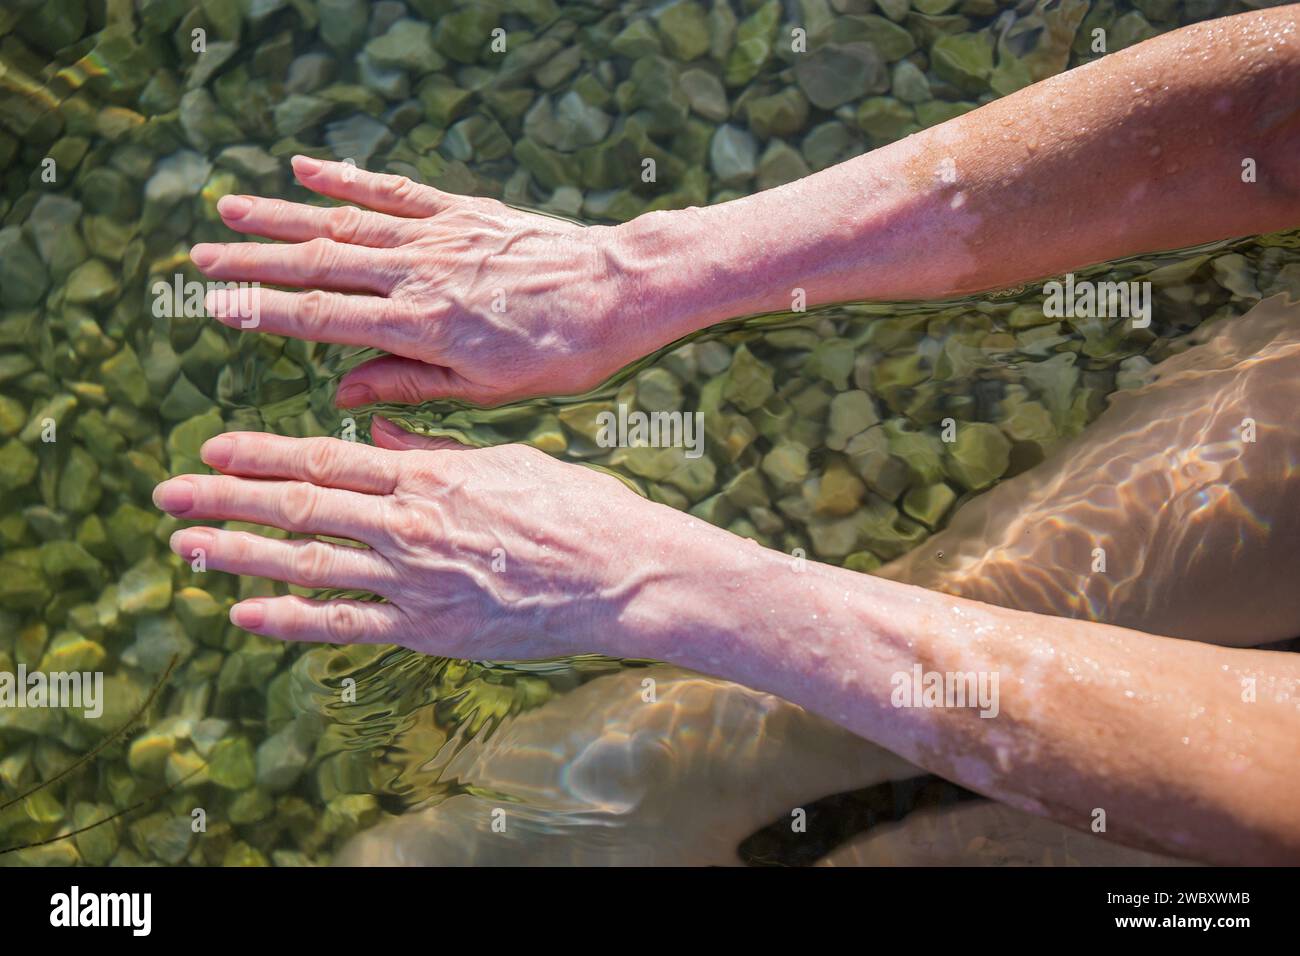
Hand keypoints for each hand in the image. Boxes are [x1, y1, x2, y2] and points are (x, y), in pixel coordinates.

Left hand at [153, 417, 658, 658]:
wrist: (623, 573)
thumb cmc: (575, 509)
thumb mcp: (506, 457)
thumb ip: (432, 444)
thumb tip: (373, 424)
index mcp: (429, 474)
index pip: (327, 458)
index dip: (262, 454)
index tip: (213, 448)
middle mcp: (411, 523)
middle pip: (300, 507)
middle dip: (227, 499)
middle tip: (170, 494)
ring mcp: (416, 580)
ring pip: (309, 563)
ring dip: (240, 553)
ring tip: (188, 546)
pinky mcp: (430, 628)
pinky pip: (346, 625)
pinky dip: (291, 618)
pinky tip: (246, 611)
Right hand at [192, 156, 642, 406]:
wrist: (620, 291)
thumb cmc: (563, 353)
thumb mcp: (490, 391)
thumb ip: (412, 386)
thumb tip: (344, 391)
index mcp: (422, 328)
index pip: (324, 319)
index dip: (264, 312)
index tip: (216, 307)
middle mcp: (420, 274)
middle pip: (319, 265)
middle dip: (254, 261)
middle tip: (200, 258)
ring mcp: (439, 236)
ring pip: (345, 223)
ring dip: (284, 216)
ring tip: (231, 208)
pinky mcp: (463, 211)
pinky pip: (395, 192)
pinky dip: (349, 180)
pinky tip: (308, 168)